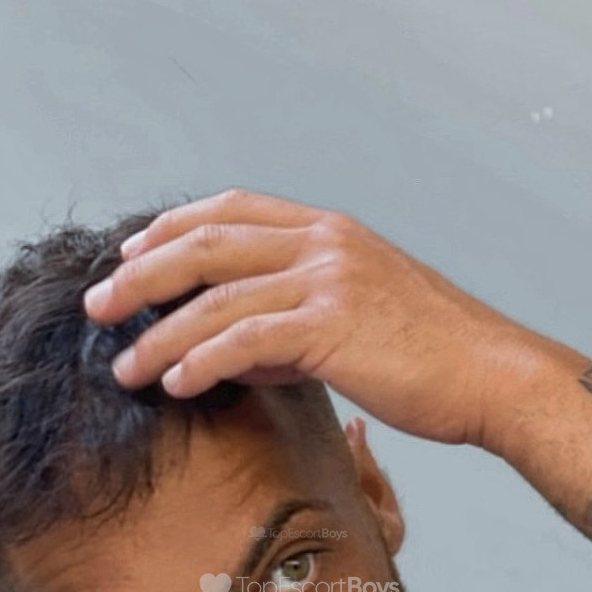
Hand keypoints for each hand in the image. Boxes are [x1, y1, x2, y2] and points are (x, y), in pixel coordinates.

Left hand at [83, 187, 536, 446]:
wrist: (493, 375)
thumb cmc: (434, 356)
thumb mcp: (361, 320)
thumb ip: (297, 322)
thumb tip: (240, 351)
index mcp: (330, 233)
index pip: (233, 210)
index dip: (174, 227)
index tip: (132, 251)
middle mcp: (324, 243)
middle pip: (207, 243)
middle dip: (142, 274)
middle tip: (98, 305)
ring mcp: (328, 280)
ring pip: (217, 297)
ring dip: (160, 333)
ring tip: (125, 367)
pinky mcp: (332, 326)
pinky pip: (245, 339)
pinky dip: (201, 360)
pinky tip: (175, 382)